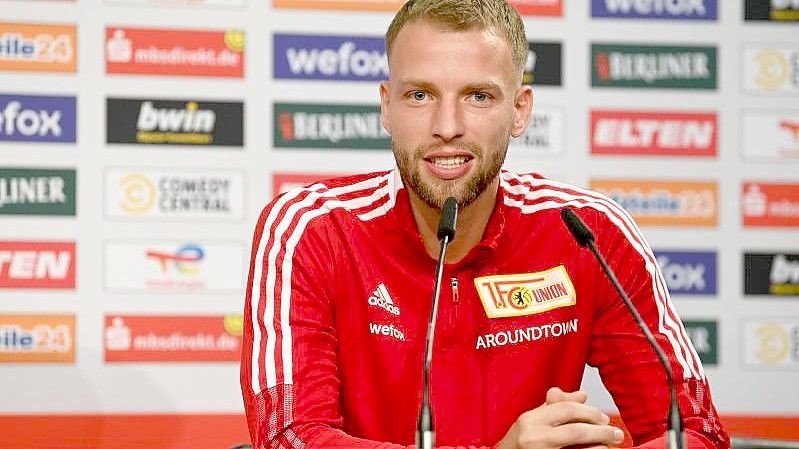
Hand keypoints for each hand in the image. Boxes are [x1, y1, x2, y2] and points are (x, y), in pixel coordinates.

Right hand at [495, 387, 624, 448]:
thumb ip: (553, 408)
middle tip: (615, 432)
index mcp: (529, 420)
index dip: (589, 412)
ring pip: (577, 445)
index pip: (565, 409)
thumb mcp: (531, 422)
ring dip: (599, 444)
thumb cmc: (516, 446)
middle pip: (575, 429)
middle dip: (600, 430)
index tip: (603, 417)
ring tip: (611, 444)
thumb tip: (582, 395)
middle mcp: (533, 436)